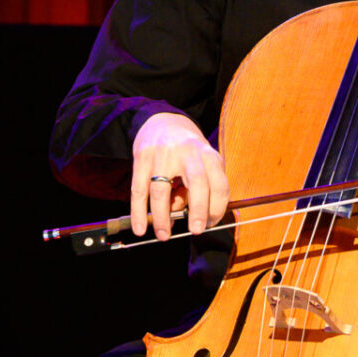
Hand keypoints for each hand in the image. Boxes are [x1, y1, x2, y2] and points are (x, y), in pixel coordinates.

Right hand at [131, 112, 229, 239]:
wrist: (162, 121)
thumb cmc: (187, 150)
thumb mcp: (202, 162)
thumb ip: (201, 187)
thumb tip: (189, 216)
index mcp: (208, 154)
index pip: (219, 183)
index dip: (217, 208)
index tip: (210, 224)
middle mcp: (187, 152)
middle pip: (197, 183)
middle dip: (198, 210)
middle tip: (196, 231)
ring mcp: (162, 154)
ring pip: (161, 190)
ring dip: (162, 217)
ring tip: (164, 235)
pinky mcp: (142, 157)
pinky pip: (139, 190)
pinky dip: (138, 213)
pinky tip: (140, 228)